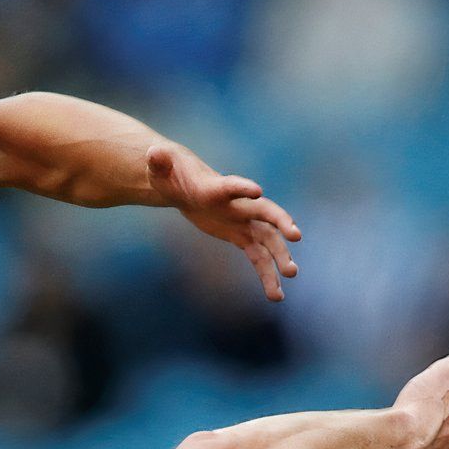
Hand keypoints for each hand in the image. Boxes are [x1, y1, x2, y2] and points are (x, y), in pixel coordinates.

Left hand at [148, 145, 301, 301]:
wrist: (184, 184)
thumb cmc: (171, 174)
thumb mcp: (160, 167)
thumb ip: (159, 160)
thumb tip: (153, 153)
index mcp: (218, 188)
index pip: (232, 186)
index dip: (242, 188)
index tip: (257, 190)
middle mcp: (238, 204)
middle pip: (264, 212)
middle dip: (280, 221)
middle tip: (296, 235)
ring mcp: (243, 221)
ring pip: (268, 240)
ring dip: (279, 257)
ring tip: (291, 275)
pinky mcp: (241, 236)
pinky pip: (259, 257)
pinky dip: (267, 274)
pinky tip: (276, 295)